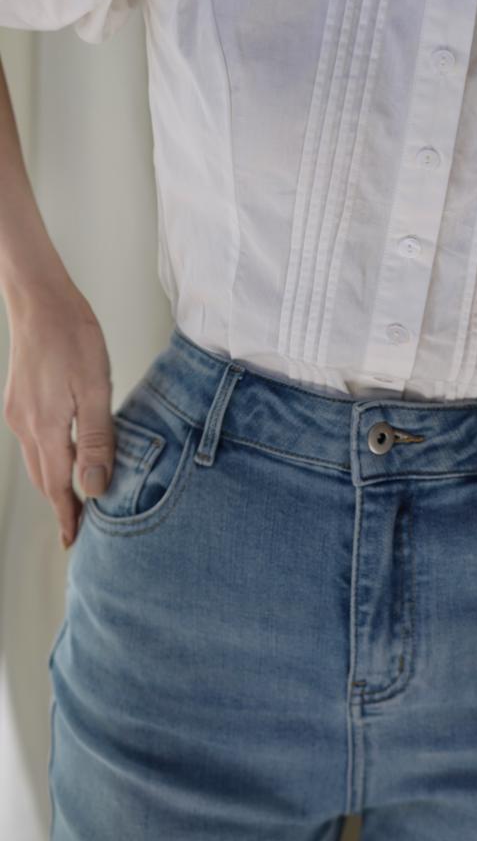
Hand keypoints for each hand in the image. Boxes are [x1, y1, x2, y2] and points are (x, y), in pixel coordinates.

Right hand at [2, 284, 114, 548]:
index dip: (68, 514)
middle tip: (76, 528)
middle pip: (42, 478)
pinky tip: (59, 456)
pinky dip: (45, 458)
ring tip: (71, 499)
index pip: (57, 486)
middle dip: (59, 504)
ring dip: (51, 483)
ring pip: (35, 461)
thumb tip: (94, 487)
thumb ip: (96, 439)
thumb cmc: (72, 336)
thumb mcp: (95, 387)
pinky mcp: (16, 399)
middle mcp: (24, 425)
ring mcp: (16, 411)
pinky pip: (32, 441)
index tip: (75, 541)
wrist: (38, 299)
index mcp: (45, 428)